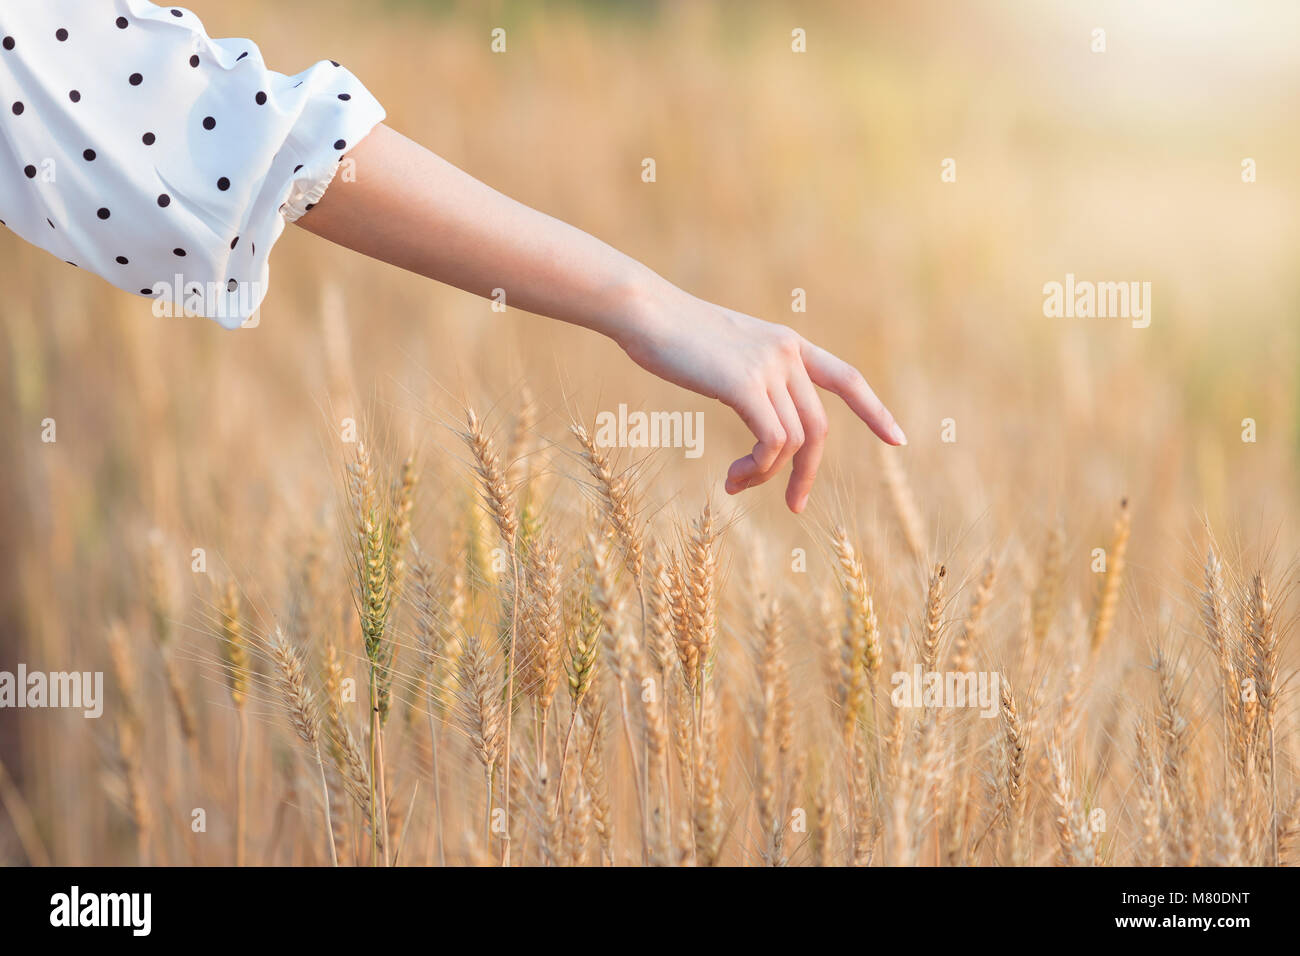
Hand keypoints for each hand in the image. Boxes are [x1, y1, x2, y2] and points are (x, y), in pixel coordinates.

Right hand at [614, 280, 905, 512]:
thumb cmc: (672, 335)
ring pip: (793, 441)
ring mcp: (768, 367)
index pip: (846, 378)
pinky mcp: (745, 384)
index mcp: (787, 343)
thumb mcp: (725, 353)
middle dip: (807, 474)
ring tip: (736, 483)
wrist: (645, 311)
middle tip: (794, 506)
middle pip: (818, 428)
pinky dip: (758, 469)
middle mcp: (786, 352)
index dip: (874, 410)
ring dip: (767, 475)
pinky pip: (772, 443)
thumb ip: (751, 376)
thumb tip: (759, 417)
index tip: (898, 440)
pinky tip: (734, 477)